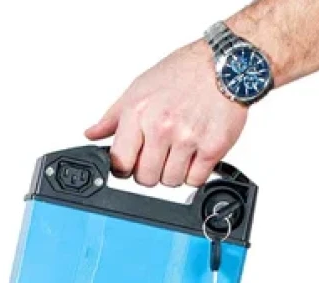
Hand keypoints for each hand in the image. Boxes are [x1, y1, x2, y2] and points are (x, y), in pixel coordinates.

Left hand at [85, 40, 248, 187]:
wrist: (227, 64)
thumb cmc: (184, 73)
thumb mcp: (140, 88)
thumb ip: (114, 117)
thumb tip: (92, 134)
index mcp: (139, 113)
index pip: (120, 163)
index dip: (126, 167)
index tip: (134, 162)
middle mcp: (161, 126)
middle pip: (146, 179)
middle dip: (152, 171)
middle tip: (162, 153)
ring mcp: (187, 138)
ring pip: (171, 182)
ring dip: (175, 172)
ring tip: (181, 149)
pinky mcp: (212, 147)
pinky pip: (195, 180)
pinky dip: (196, 172)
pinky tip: (197, 152)